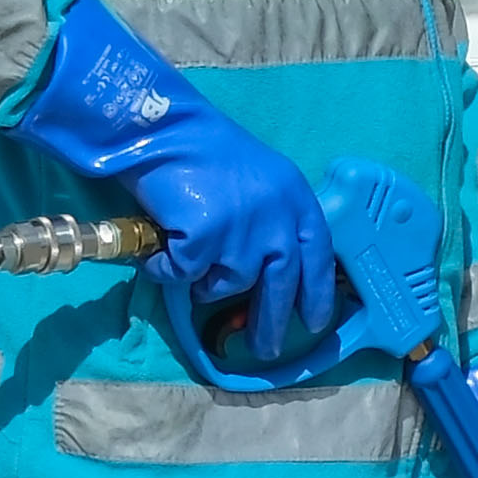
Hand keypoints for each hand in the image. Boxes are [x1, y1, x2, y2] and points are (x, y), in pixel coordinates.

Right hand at [12, 0, 362, 375]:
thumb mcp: (259, 181)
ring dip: (204, 278)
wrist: (162, 128)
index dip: (316, 294)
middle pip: (281, 287)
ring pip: (226, 284)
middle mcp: (279, 218)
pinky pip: (184, 276)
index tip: (312, 323)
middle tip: (264, 349)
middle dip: (270, 323)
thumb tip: (267, 273)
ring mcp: (244, 232)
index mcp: (296, 200)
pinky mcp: (206, 241)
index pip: (318, 258)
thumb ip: (271, 219)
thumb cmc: (205, 150)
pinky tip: (159, 248)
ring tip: (186, 249)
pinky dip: (166, 268)